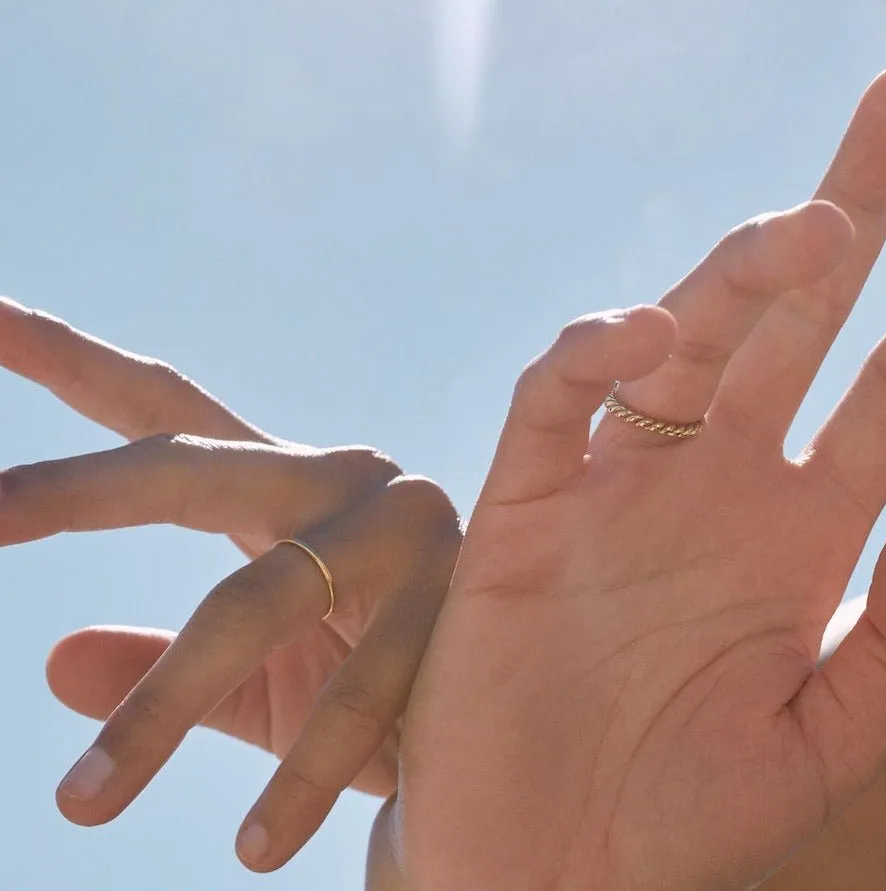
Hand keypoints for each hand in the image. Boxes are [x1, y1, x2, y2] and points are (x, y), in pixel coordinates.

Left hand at [0, 301, 459, 830]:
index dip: (69, 361)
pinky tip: (256, 847)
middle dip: (77, 488)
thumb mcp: (260, 670)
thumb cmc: (370, 668)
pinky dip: (302, 774)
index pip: (162, 411)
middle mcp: (337, 481)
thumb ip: (162, 663)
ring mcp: (398, 530)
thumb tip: (52, 662)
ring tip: (80, 804)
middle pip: (188, 464)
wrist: (514, 684)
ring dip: (165, 705)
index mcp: (283, 486)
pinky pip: (358, 697)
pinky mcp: (455, 594)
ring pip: (259, 596)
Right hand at [373, 67, 885, 890]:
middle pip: (784, 323)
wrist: (544, 863)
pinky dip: (590, 360)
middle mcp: (707, 486)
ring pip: (677, 344)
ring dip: (736, 276)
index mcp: (793, 534)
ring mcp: (610, 487)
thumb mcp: (819, 742)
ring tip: (813, 226)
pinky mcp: (516, 506)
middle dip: (843, 215)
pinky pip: (553, 405)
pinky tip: (640, 335)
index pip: (885, 393)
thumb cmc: (678, 816)